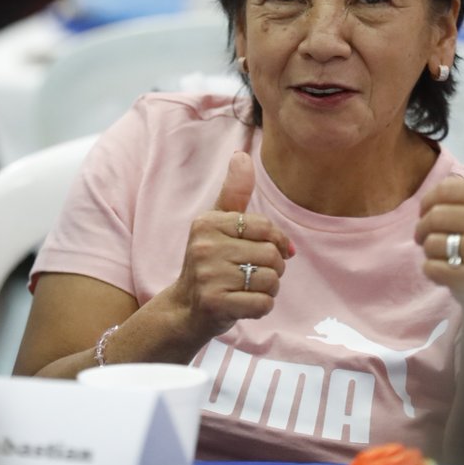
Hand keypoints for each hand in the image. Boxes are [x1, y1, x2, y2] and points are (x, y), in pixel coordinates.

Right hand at [165, 152, 292, 340]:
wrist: (186, 308)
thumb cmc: (210, 262)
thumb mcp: (217, 223)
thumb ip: (234, 192)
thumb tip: (242, 156)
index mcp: (207, 222)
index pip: (266, 228)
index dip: (277, 242)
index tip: (270, 250)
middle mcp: (204, 247)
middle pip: (271, 255)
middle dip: (274, 268)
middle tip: (255, 274)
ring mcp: (208, 277)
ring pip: (270, 280)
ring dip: (268, 289)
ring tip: (248, 289)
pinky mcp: (214, 304)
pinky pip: (262, 304)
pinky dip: (261, 307)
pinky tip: (244, 304)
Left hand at [415, 115, 463, 294]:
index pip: (443, 190)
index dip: (431, 204)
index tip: (442, 214)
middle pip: (434, 216)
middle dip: (426, 228)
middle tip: (439, 237)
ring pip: (432, 242)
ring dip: (432, 252)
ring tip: (451, 255)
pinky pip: (433, 268)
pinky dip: (435, 272)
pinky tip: (454, 273)